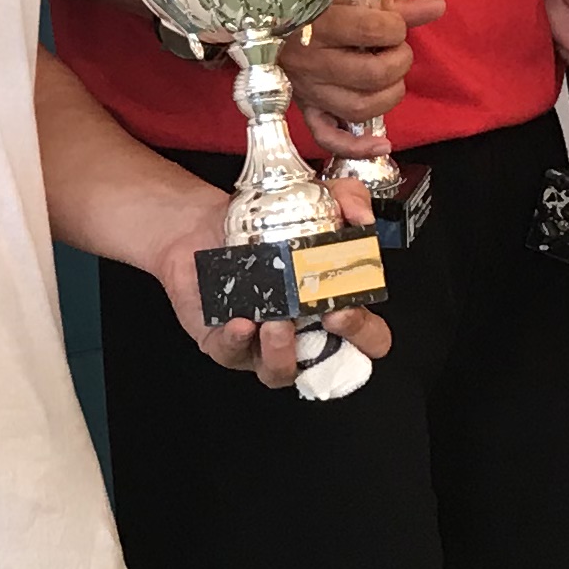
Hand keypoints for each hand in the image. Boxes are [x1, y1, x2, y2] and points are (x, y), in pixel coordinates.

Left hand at [153, 177, 395, 390]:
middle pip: (334, 363)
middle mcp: (300, 331)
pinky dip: (237, 341)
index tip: (351, 305)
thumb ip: (349, 198)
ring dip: (282, 351)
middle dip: (338, 345)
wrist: (201, 228)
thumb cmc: (259, 227)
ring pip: (280, 371)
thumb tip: (362, 218)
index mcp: (329, 307)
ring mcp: (263, 343)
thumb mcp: (314, 199)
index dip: (366, 332)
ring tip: (277, 321)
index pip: (368, 338)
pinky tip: (240, 322)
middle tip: (332, 316)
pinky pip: (232, 354)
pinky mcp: (224, 344)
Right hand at [285, 0, 440, 160]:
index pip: (374, 30)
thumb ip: (394, 4)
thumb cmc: (315, 3)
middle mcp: (310, 61)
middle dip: (399, 61)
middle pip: (372, 74)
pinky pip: (328, 138)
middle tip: (398, 51)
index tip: (394, 24)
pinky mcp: (305, 109)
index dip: (397, 27)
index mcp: (319, 23)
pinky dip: (357, 147)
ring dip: (389, 96)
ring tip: (392, 79)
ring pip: (358, 108)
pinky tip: (383, 144)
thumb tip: (438, 7)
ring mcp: (307, 90)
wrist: (270, 18)